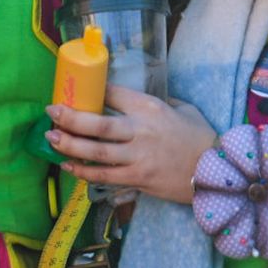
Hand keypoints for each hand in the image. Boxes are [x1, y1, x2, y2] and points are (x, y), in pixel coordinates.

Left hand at [44, 86, 217, 204]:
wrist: (216, 172)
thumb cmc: (199, 137)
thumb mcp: (180, 108)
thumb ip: (155, 102)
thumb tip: (129, 96)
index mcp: (151, 107)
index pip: (114, 93)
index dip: (92, 90)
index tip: (75, 88)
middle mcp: (142, 130)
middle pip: (98, 124)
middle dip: (71, 118)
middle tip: (51, 111)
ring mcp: (138, 157)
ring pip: (96, 152)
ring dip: (70, 145)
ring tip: (51, 138)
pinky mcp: (138, 179)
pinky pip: (104, 175)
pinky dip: (83, 171)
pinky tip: (68, 165)